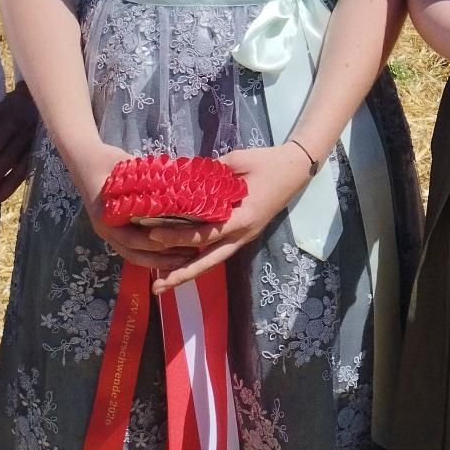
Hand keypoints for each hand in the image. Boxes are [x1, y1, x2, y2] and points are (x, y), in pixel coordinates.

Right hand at [70, 141, 209, 270]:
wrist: (85, 160)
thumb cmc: (107, 161)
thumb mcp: (127, 168)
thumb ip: (147, 179)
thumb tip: (179, 186)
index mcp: (106, 217)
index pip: (132, 239)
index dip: (155, 243)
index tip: (178, 243)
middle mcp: (106, 230)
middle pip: (134, 254)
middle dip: (161, 260)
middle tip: (189, 257)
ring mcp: (109, 232)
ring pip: (134, 254)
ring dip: (158, 260)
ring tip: (185, 258)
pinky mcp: (116, 230)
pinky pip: (133, 248)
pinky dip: (151, 252)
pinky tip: (171, 251)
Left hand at [151, 141, 315, 292]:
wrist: (295, 169)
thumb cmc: (267, 163)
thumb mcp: (237, 161)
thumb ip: (211, 172)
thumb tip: (183, 177)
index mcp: (243, 218)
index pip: (206, 234)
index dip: (179, 236)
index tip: (154, 235)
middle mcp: (243, 234)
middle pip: (209, 261)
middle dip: (182, 275)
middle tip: (157, 288)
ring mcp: (245, 237)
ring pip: (214, 260)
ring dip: (189, 271)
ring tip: (163, 282)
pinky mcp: (243, 234)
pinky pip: (219, 250)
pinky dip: (199, 258)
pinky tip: (181, 260)